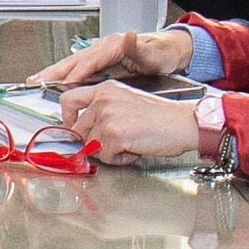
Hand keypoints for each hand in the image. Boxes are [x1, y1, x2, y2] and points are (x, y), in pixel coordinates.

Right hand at [32, 28, 190, 90]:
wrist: (169, 50)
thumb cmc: (161, 53)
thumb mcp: (153, 52)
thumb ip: (138, 47)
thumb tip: (128, 36)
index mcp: (112, 45)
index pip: (89, 61)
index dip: (75, 73)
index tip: (62, 83)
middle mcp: (103, 47)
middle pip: (74, 61)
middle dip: (54, 70)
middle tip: (36, 80)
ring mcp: (100, 54)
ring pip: (72, 64)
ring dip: (54, 72)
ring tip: (36, 80)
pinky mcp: (100, 61)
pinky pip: (78, 68)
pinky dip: (63, 74)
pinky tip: (54, 80)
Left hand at [59, 81, 219, 167]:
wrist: (182, 123)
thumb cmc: (160, 116)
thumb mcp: (126, 100)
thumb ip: (103, 109)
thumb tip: (83, 128)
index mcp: (104, 89)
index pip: (67, 100)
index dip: (66, 118)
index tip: (72, 128)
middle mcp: (102, 100)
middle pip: (77, 130)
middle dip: (93, 142)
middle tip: (115, 142)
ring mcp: (106, 117)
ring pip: (90, 146)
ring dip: (108, 151)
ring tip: (129, 143)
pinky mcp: (114, 136)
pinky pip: (105, 157)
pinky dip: (119, 159)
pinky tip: (134, 150)